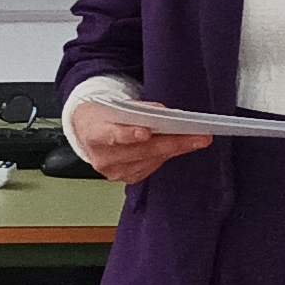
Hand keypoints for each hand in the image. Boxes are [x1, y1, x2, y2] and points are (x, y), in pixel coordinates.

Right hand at [66, 91, 211, 185]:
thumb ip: (138, 110)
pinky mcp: (125, 178)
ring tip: (195, 139)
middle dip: (172, 142)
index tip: (147, 132)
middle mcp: (102, 158)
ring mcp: (114, 171)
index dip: (130, 134)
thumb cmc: (103, 115)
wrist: (87, 131)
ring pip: (150, 160)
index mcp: (94, 133)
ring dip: (174, 149)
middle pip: (141, 151)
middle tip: (197, 137)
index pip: (112, 136)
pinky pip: (151, 167)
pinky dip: (164, 156)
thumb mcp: (115, 105)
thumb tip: (165, 114)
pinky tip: (177, 147)